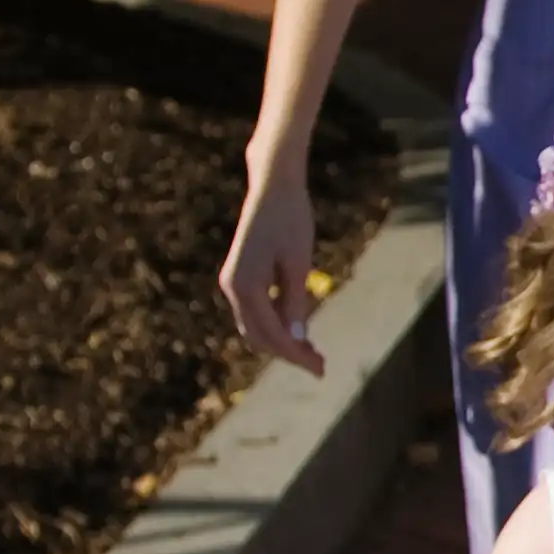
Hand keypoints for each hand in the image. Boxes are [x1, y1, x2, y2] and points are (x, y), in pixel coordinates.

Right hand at [218, 168, 325, 374]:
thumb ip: (295, 302)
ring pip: (254, 326)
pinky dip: (274, 324)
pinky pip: (255, 311)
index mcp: (244, 286)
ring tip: (312, 352)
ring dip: (280, 341)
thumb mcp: (298, 263)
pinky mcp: (239, 276)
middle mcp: (232, 287)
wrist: (273, 185)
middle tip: (320, 365)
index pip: (272, 334)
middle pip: (258, 337)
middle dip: (288, 353)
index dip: (296, 355)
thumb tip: (296, 338)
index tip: (321, 369)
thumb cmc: (291, 219)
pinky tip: (298, 328)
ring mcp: (232, 282)